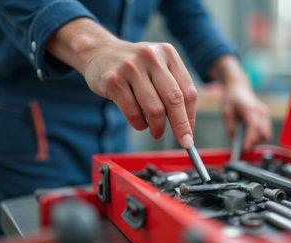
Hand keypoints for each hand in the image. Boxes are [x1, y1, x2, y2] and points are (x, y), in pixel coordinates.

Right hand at [47, 18, 196, 148]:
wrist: (99, 52)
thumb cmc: (134, 67)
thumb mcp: (158, 67)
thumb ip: (173, 90)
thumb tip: (186, 126)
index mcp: (168, 54)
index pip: (188, 91)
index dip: (190, 117)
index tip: (189, 134)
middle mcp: (151, 57)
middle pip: (174, 100)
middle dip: (180, 126)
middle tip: (182, 141)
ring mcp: (131, 68)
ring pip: (154, 109)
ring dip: (158, 127)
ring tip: (156, 131)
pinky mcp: (114, 80)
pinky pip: (133, 112)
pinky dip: (139, 124)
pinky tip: (140, 123)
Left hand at [209, 55, 271, 151]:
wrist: (239, 87)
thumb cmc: (231, 98)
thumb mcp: (226, 113)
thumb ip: (230, 127)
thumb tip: (235, 141)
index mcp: (250, 109)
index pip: (254, 127)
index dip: (250, 140)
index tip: (244, 149)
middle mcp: (261, 111)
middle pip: (263, 133)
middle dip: (253, 142)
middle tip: (242, 146)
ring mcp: (265, 113)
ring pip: (266, 134)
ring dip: (257, 140)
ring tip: (245, 139)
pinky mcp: (266, 116)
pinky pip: (266, 131)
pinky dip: (259, 136)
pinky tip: (249, 134)